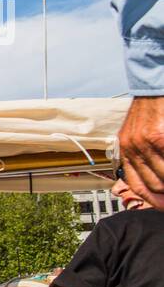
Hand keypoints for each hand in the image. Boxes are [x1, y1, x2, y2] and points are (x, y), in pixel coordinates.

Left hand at [117, 96, 163, 210]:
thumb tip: (157, 183)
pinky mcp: (159, 137)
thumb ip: (142, 156)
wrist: (155, 85)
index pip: (137, 186)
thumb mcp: (138, 134)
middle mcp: (132, 149)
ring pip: (162, 179)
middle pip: (152, 186)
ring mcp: (145, 144)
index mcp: (126, 151)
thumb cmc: (153, 110)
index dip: (154, 201)